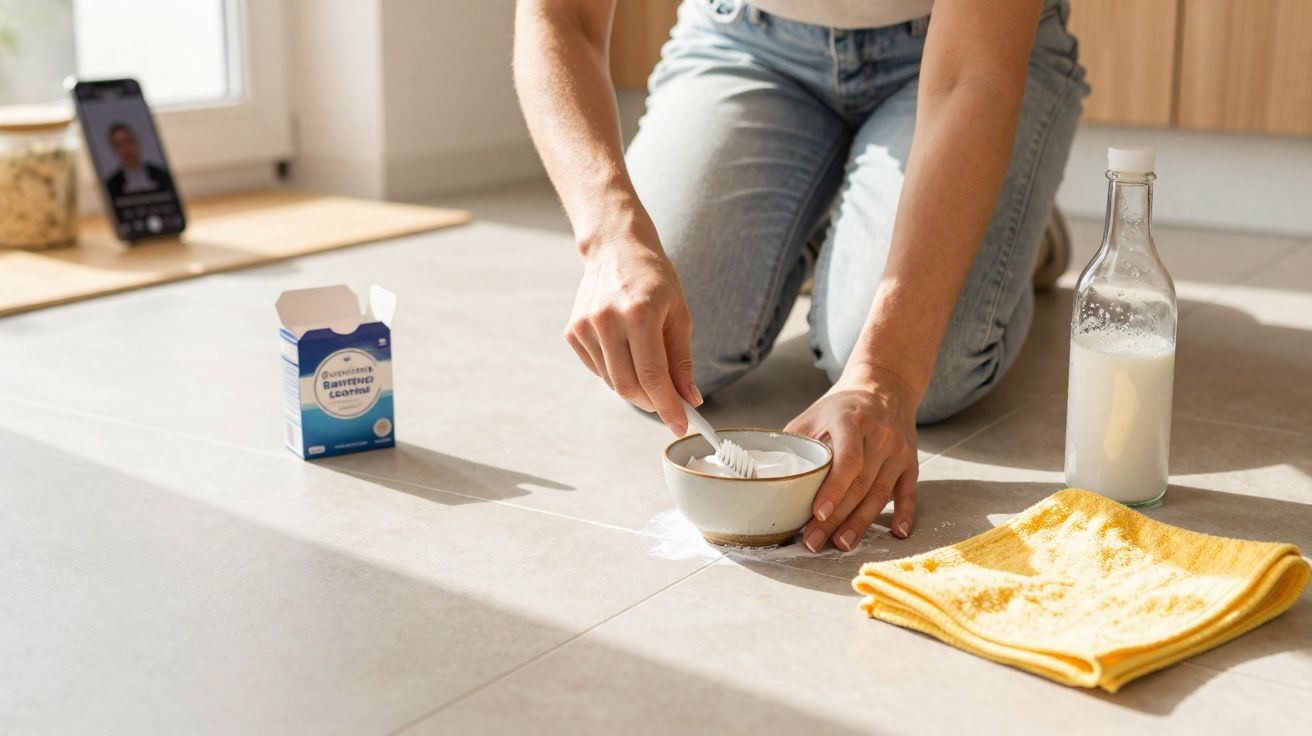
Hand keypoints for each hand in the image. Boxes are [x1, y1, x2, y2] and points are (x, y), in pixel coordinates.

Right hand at [565, 217, 700, 433]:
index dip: (668, 406)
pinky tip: (626, 350)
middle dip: (651, 402)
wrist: (615, 247)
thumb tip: (689, 399)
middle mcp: (607, 320)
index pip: (653, 376)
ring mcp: (585, 326)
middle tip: (668, 402)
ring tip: (649, 366)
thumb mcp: (679, 315)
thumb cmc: (654, 278)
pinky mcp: (572, 331)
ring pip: (612, 382)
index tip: (680, 425)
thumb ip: (682, 361)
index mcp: (639, 314)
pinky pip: (598, 369)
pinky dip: (616, 372)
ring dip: (634, 387)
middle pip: (628, 386)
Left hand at [785, 364, 919, 551]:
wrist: (884, 387)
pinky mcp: (910, 462)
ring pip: (880, 493)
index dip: (834, 489)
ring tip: (842, 544)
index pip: (848, 459)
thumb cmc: (842, 406)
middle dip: (837, 517)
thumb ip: (795, 443)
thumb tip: (768, 475)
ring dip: (861, 523)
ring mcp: (898, 451)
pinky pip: (908, 492)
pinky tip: (896, 534)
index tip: (818, 512)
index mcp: (852, 420)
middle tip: (815, 541)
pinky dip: (904, 514)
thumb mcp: (814, 414)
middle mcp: (880, 436)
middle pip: (861, 484)